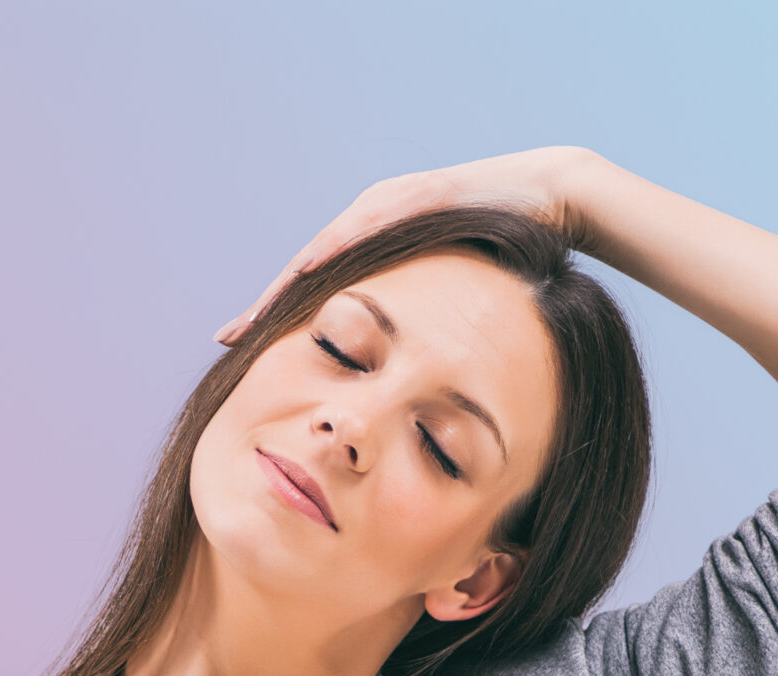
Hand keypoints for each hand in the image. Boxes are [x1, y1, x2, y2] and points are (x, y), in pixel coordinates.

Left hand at [213, 146, 599, 344]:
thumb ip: (423, 325)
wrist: (551, 199)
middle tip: (227, 339)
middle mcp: (372, 221)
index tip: (242, 350)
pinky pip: (367, 228)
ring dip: (288, 284)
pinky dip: (334, 251)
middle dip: (267, 306)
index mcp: (375, 248)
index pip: (317, 289)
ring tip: (254, 317)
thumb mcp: (450, 299)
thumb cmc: (505, 256)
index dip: (279, 319)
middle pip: (307, 271)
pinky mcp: (415, 195)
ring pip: (326, 251)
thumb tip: (407, 379)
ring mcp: (390, 203)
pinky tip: (306, 275)